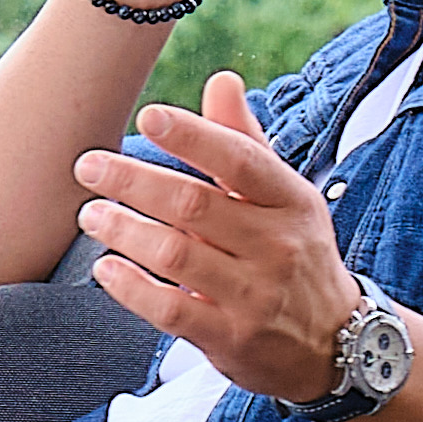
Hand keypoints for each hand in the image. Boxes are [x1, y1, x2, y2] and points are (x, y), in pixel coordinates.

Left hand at [75, 71, 366, 404]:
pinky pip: (170, 310)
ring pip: (175, 256)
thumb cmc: (295, 253)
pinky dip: (131, 288)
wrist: (334, 342)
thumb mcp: (285, 197)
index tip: (149, 117)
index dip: (194, 136)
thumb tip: (221, 79)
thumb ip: (244, 142)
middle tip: (88, 166)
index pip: (241, 160)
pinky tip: (105, 267)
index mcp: (291, 200)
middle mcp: (276, 245)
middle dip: (133, 181)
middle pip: (194, 205)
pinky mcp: (230, 338)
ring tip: (90, 214)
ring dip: (124, 230)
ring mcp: (253, 295)